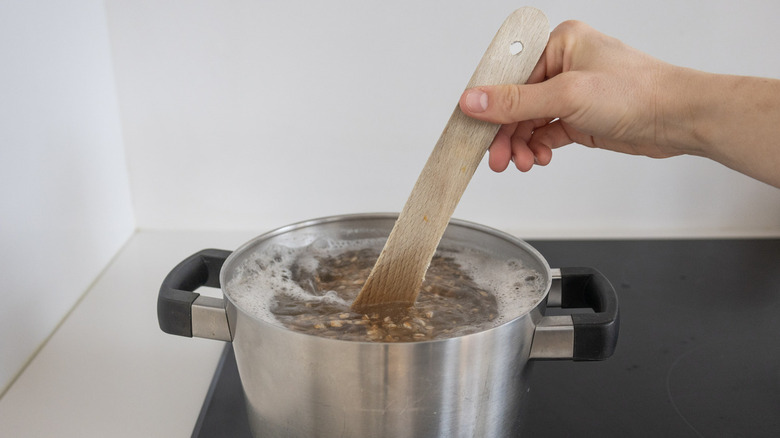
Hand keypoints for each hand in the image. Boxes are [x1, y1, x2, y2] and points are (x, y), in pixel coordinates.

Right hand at [459, 20, 688, 171]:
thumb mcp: (567, 95)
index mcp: (559, 44)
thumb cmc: (638, 92)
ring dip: (521, 144)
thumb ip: (516, 101)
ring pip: (530, 122)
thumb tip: (474, 101)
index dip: (488, 104)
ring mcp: (572, 93)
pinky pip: (547, 133)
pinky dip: (538, 147)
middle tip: (496, 158)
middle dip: (505, 133)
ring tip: (522, 162)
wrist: (679, 118)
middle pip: (516, 102)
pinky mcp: (580, 118)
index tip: (473, 128)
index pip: (508, 75)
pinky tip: (538, 158)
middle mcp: (563, 66)